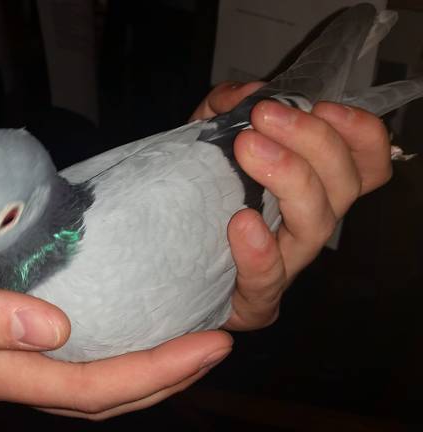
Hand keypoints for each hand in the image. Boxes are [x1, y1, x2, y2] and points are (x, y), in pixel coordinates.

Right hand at [0, 241, 232, 419]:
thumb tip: (58, 328)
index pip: (93, 385)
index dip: (156, 371)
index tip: (211, 344)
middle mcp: (12, 374)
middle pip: (106, 392)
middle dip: (168, 375)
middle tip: (220, 341)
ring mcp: (10, 362)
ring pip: (94, 379)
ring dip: (148, 366)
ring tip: (190, 339)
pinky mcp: (7, 341)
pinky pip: (74, 357)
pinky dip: (114, 348)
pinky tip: (132, 322)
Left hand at [192, 81, 391, 329]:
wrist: (162, 259)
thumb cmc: (197, 197)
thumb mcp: (207, 141)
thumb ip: (225, 109)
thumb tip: (248, 92)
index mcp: (312, 187)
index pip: (366, 164)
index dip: (360, 133)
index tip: (323, 105)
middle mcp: (310, 224)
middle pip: (345, 186)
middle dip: (312, 141)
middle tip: (265, 116)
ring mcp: (287, 264)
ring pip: (316, 225)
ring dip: (288, 178)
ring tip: (247, 148)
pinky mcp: (256, 299)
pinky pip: (268, 279)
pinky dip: (259, 250)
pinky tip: (242, 222)